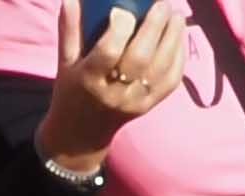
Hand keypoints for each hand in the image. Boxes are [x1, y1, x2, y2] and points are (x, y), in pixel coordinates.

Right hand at [38, 0, 180, 163]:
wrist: (82, 134)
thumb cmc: (73, 90)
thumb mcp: (66, 61)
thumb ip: (69, 28)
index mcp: (90, 80)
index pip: (108, 53)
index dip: (119, 28)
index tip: (123, 10)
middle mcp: (115, 93)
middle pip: (141, 58)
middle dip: (155, 26)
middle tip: (162, 4)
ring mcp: (136, 101)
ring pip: (162, 68)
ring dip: (173, 37)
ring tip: (176, 16)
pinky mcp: (150, 105)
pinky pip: (172, 79)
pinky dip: (179, 55)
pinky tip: (178, 37)